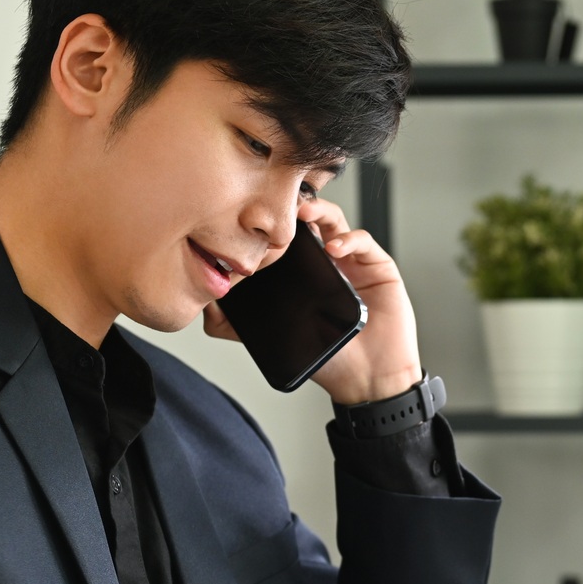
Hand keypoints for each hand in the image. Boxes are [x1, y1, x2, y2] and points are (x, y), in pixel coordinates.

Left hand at [202, 196, 422, 404]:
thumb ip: (237, 325)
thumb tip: (205, 305)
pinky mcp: (377, 266)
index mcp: (301, 273)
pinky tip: (334, 249)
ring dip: (318, 211)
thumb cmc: (329, 359)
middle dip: (291, 207)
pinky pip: (363, 240)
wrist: (367, 378)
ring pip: (334, 220)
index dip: (268, 224)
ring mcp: (352, 261)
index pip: (283, 236)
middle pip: (307, 220)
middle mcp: (326, 261)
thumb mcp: (275, 338)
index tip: (250, 219)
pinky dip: (348, 238)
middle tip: (275, 205)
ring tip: (302, 215)